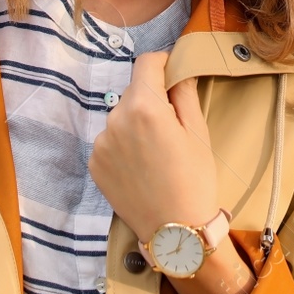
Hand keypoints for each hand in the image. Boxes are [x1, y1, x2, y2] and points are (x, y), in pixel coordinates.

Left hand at [90, 51, 218, 240]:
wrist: (175, 231)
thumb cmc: (195, 180)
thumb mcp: (198, 132)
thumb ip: (184, 93)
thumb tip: (177, 71)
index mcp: (144, 107)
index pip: (146, 63)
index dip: (163, 63)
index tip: (173, 72)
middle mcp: (115, 120)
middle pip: (134, 91)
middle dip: (151, 99)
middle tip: (172, 125)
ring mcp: (101, 143)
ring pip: (121, 116)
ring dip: (136, 121)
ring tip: (156, 151)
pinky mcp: (94, 163)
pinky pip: (110, 140)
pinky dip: (124, 144)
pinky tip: (142, 165)